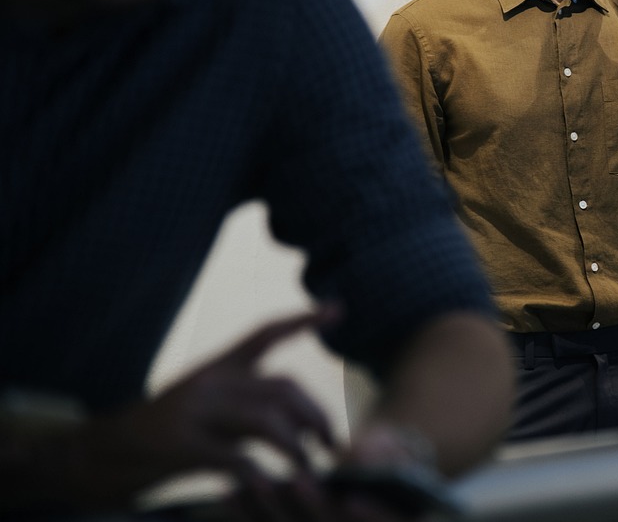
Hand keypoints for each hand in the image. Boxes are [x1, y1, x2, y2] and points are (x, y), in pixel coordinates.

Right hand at [80, 308, 338, 511]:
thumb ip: (249, 409)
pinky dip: (260, 475)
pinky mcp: (178, 445)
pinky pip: (236, 458)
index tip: (338, 309)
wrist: (98, 455)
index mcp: (216, 369)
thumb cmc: (162, 439)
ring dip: (298, 448)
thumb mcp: (209, 412)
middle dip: (316, 416)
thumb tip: (302, 424)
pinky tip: (270, 489)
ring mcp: (192, 411)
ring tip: (310, 470)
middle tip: (331, 443)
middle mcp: (208, 382)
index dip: (303, 320)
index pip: (265, 335)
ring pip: (267, 420)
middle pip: (283, 388)